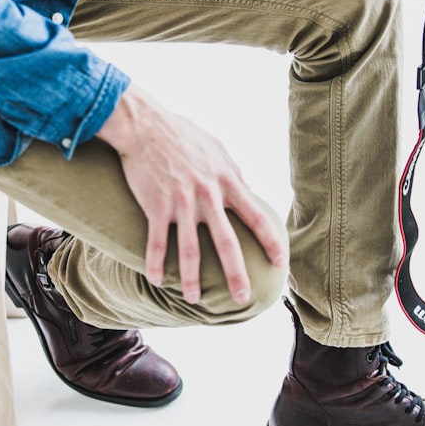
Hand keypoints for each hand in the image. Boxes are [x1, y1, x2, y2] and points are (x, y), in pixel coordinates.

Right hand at [95, 85, 286, 304]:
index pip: (255, 217)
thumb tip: (247, 190)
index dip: (270, 241)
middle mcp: (207, 196)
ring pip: (189, 249)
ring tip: (194, 299)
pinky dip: (155, 263)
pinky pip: (157, 241)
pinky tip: (156, 280)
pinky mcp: (156, 205)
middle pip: (226, 243)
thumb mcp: (217, 149)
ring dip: (191, 279)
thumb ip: (233, 172)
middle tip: (243, 298)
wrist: (145, 126)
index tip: (279, 262)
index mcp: (226, 182)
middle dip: (236, 274)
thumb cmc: (183, 135)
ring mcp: (181, 203)